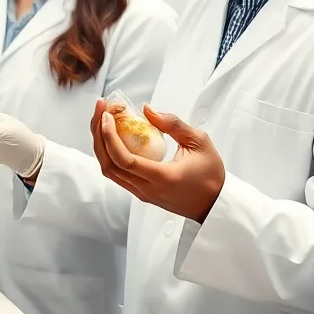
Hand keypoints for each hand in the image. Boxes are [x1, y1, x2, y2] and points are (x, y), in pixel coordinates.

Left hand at [90, 99, 225, 223]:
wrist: (214, 203)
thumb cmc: (211, 174)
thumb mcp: (198, 141)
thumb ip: (172, 124)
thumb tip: (147, 110)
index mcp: (163, 178)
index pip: (124, 160)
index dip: (109, 136)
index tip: (107, 115)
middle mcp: (147, 189)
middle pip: (109, 165)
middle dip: (99, 135)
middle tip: (100, 110)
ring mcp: (142, 194)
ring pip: (110, 171)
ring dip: (101, 144)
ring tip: (103, 120)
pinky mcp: (141, 193)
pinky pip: (117, 174)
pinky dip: (109, 154)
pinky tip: (112, 136)